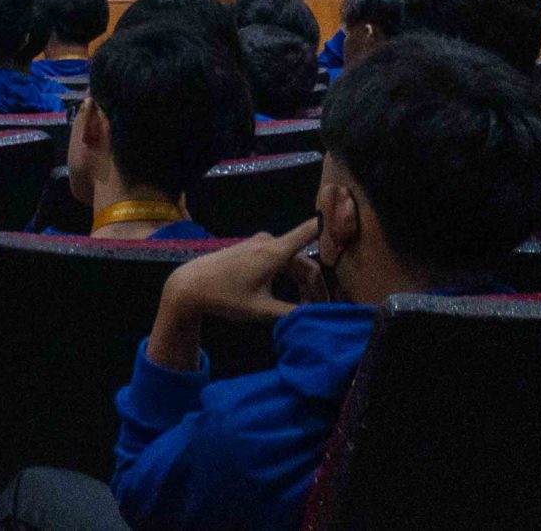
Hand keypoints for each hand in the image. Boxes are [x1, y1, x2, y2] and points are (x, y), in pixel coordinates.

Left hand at [148, 218, 318, 371]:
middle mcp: (268, 243)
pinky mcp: (251, 252)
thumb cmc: (225, 297)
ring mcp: (258, 246)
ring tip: (307, 309)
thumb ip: (293, 313)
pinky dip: (290, 279)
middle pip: (305, 261)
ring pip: (292, 264)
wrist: (189, 286)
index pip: (309, 232)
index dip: (330, 227)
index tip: (350, 223)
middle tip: (321, 311)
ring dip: (303, 284)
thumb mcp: (262, 310)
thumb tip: (318, 317)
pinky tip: (293, 299)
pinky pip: (280, 262)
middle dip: (316, 285)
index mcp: (274, 252)